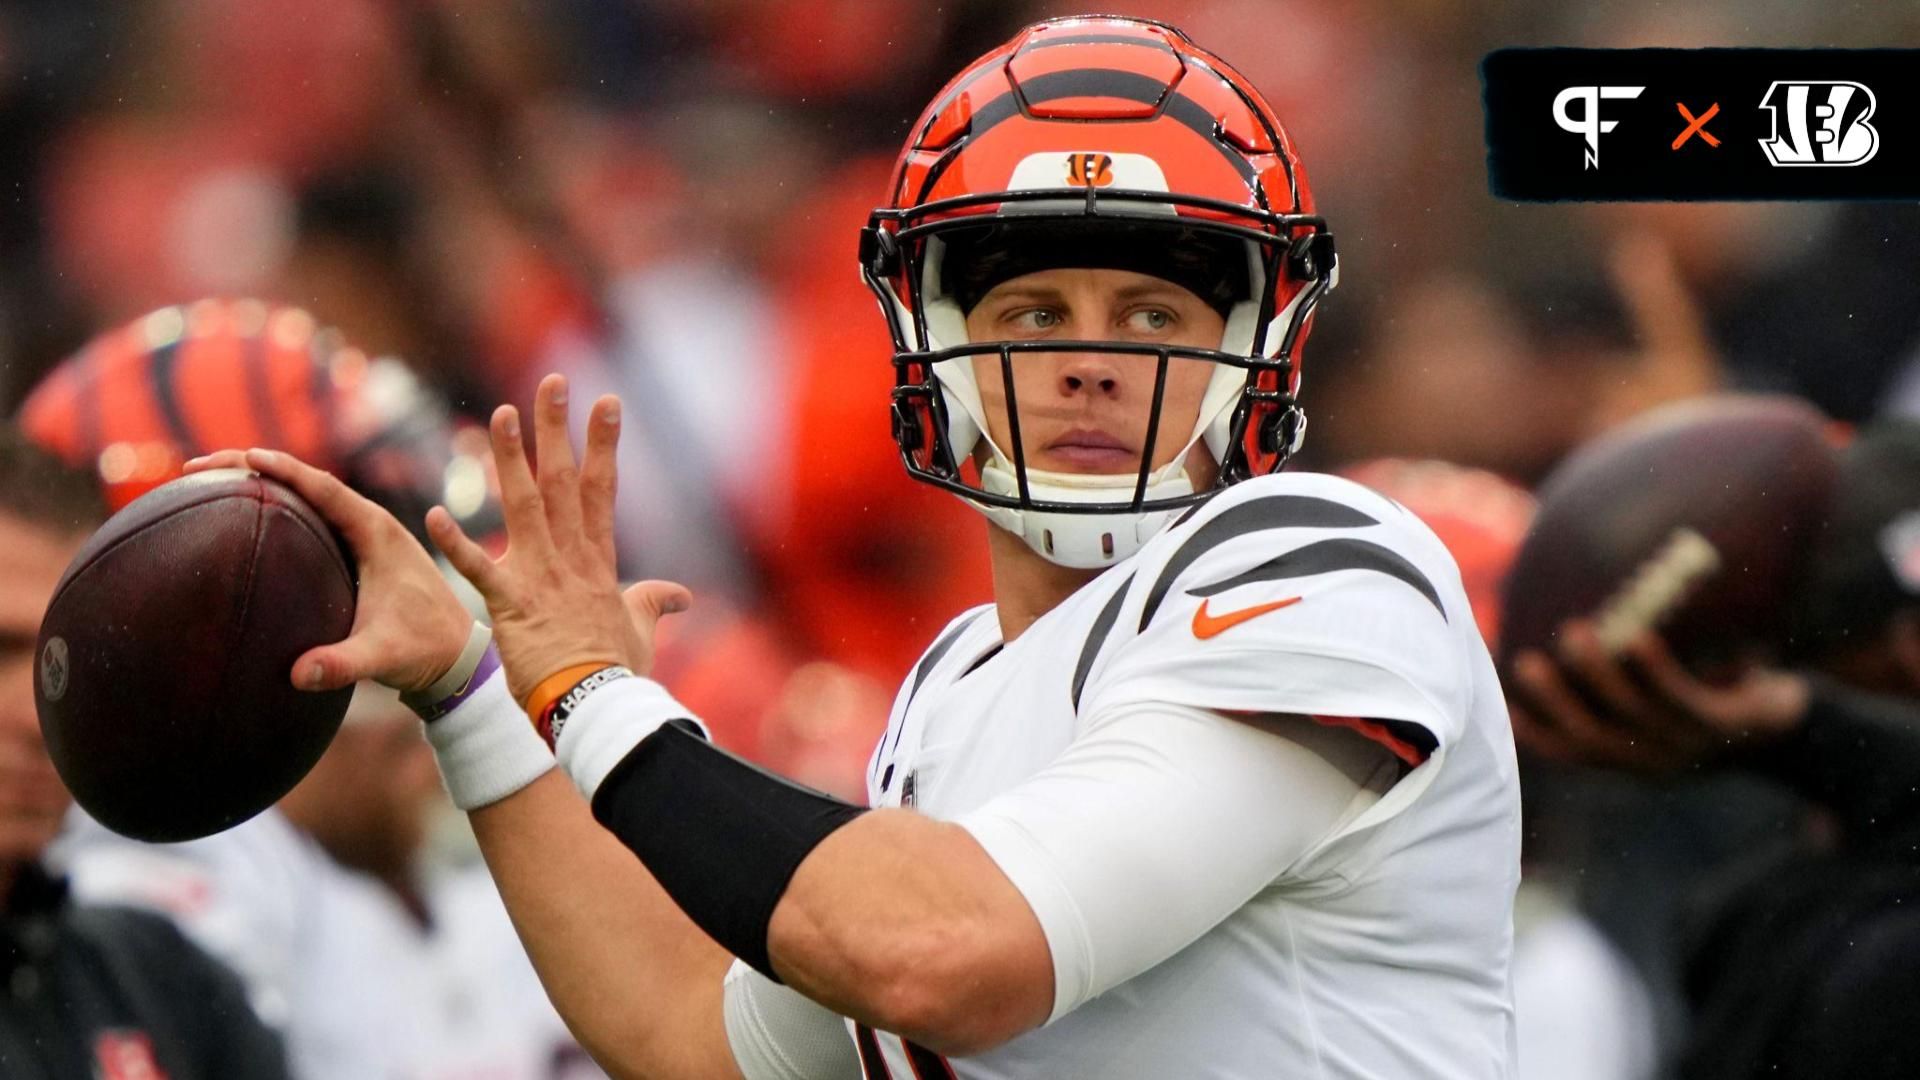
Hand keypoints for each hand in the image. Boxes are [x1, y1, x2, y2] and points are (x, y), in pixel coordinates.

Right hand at [181, 450, 475, 692]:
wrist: (456, 657)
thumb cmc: (425, 650)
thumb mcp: (383, 656)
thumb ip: (343, 664)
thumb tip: (298, 674)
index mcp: (378, 532)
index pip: (324, 488)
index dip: (284, 469)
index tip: (244, 456)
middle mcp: (369, 525)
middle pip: (306, 483)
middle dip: (253, 467)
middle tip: (198, 467)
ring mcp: (362, 538)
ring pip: (306, 498)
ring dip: (262, 485)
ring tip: (207, 483)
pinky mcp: (355, 555)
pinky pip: (310, 521)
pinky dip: (276, 511)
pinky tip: (241, 521)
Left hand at [426, 374, 688, 702]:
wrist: (596, 706)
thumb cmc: (617, 673)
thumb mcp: (641, 631)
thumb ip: (655, 603)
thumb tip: (683, 596)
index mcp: (598, 562)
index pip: (602, 491)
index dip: (604, 444)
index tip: (606, 403)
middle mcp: (570, 560)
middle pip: (564, 483)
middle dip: (559, 431)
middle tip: (552, 384)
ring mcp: (540, 579)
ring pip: (524, 508)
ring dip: (511, 461)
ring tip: (501, 415)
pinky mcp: (511, 606)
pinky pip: (478, 570)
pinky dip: (457, 544)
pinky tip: (432, 514)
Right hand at [1507, 618, 1809, 773]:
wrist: (1798, 728)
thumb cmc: (1718, 705)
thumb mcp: (1665, 707)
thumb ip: (1624, 691)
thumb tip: (1568, 641)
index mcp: (1634, 760)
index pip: (1574, 755)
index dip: (1537, 734)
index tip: (1505, 705)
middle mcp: (1655, 761)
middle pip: (1593, 735)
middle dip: (1556, 699)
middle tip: (1526, 662)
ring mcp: (1689, 746)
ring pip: (1631, 711)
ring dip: (1598, 672)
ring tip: (1575, 630)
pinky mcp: (1722, 725)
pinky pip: (1680, 696)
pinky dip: (1653, 667)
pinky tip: (1636, 637)